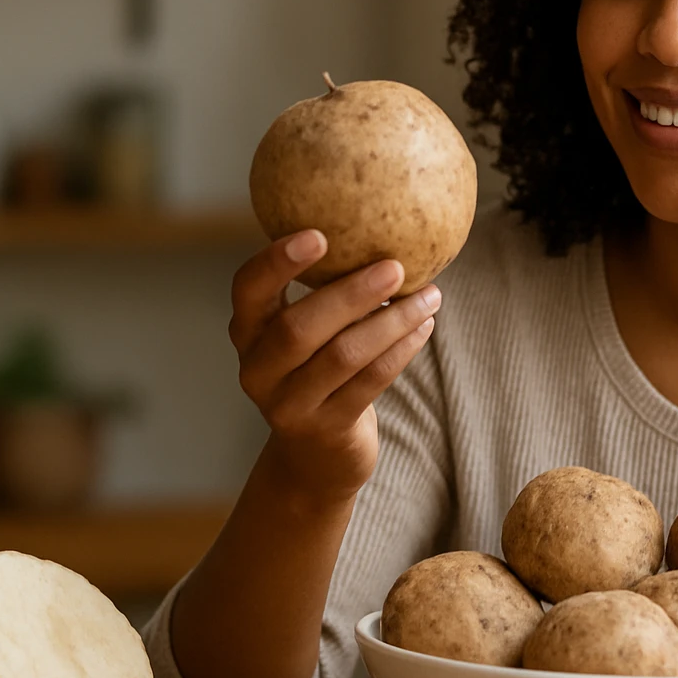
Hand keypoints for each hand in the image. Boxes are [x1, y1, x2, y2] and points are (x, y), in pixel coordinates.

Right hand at [228, 230, 440, 505]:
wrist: (316, 457)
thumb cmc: (319, 370)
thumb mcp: (308, 332)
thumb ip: (324, 288)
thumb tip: (381, 219)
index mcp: (248, 332)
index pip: (247, 289)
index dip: (275, 261)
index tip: (317, 233)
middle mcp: (258, 370)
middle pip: (299, 327)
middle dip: (350, 294)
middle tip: (395, 266)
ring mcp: (288, 405)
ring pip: (342, 356)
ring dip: (391, 322)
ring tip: (430, 295)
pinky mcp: (326, 429)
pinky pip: (369, 383)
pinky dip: (401, 350)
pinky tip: (425, 326)